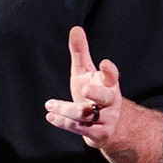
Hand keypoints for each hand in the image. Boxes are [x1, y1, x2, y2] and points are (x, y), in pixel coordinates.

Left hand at [44, 25, 162, 162]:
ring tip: (50, 104)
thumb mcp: (86, 72)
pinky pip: (80, 129)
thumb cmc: (94, 93)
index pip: (112, 76)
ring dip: (66, 109)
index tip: (105, 64)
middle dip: (97, 93)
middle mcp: (111, 102)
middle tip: (86, 89)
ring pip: (86, 114)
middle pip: (106, 98)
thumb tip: (75, 28)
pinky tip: (51, 116)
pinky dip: (64, 123)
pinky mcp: (98, 134)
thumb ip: (81, 52)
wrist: (109, 127)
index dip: (110, 70)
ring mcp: (106, 119)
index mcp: (109, 84)